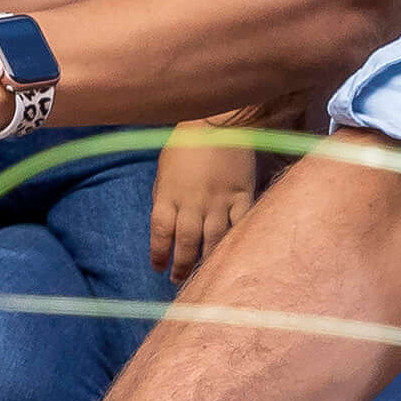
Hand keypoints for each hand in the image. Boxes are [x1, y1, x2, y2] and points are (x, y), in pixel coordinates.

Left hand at [149, 127, 258, 279]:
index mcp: (168, 195)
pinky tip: (233, 255)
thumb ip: (164, 196)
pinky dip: (235, 242)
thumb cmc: (187, 142)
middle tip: (179, 279)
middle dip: (182, 266)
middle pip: (186, 244)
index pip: (160, 234)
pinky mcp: (242, 196)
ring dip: (206, 261)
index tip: (158, 267)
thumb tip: (165, 223)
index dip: (158, 254)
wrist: (219, 120)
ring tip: (203, 275)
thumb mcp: (165, 168)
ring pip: (212, 241)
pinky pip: (239, 226)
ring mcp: (219, 202)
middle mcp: (192, 203)